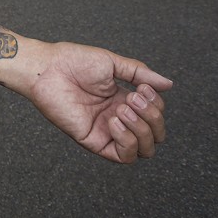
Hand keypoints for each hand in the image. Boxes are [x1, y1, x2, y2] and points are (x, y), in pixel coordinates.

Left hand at [26, 42, 171, 163]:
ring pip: (144, 150)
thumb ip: (141, 75)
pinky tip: (114, 120)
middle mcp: (118, 119)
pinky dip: (126, 140)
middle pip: (155, 136)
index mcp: (123, 101)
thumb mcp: (113, 64)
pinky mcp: (93, 141)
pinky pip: (122, 156)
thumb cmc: (74, 62)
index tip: (143, 89)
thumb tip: (168, 84)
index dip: (156, 105)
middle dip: (152, 118)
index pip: (155, 116)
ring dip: (141, 129)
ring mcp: (106, 132)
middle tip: (133, 98)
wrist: (48, 68)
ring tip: (122, 108)